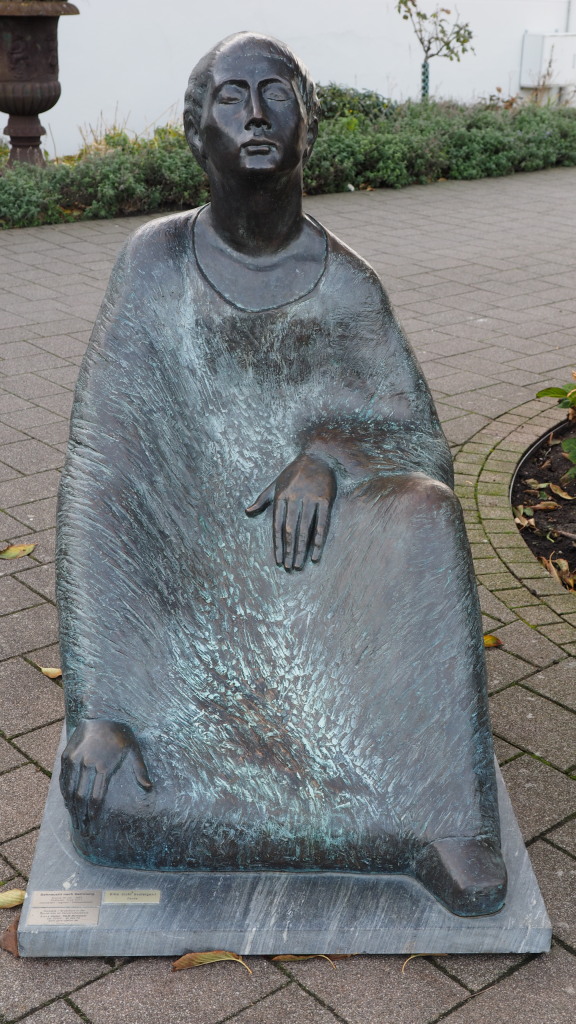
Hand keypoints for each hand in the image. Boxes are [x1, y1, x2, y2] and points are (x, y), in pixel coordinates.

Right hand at [60, 719, 151, 834]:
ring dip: (71, 809)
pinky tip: (67, 803)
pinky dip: (64, 793)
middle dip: (82, 817)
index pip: (97, 798)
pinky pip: (62, 778)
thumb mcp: (135, 749)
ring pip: (69, 790)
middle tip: (84, 831)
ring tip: (75, 822)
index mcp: (105, 766)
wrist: (102, 714)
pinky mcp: (67, 754)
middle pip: (82, 798)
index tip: (93, 828)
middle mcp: (89, 764)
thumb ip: (140, 769)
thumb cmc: (121, 734)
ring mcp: (76, 759)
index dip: (94, 816)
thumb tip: (149, 787)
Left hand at [246, 454, 335, 569]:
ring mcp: (310, 500)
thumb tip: (247, 511)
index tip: (279, 560)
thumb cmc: (294, 472)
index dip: (277, 544)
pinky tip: (315, 553)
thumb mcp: (275, 484)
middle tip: (289, 567)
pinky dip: (318, 540)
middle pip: (290, 530)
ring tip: (299, 565)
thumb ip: (262, 499)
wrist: (318, 456)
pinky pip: (322, 523)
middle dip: (289, 550)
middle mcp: (295, 499)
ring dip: (301, 549)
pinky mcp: (325, 500)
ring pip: (304, 529)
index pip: (277, 526)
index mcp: (281, 497)